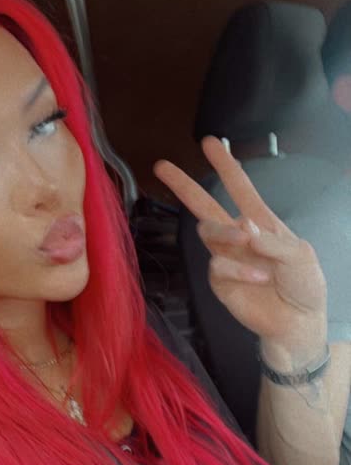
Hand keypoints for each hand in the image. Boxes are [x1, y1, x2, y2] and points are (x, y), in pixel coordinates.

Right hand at [154, 137, 327, 364]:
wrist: (297, 321)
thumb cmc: (304, 284)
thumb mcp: (300, 255)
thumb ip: (272, 238)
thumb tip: (243, 227)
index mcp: (260, 222)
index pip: (239, 188)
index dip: (225, 165)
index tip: (210, 143)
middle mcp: (238, 237)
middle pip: (205, 205)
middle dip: (184, 185)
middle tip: (161, 166)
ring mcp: (226, 258)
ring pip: (208, 231)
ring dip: (225, 232)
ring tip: (245, 239)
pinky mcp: (219, 282)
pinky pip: (218, 266)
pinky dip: (239, 269)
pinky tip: (259, 277)